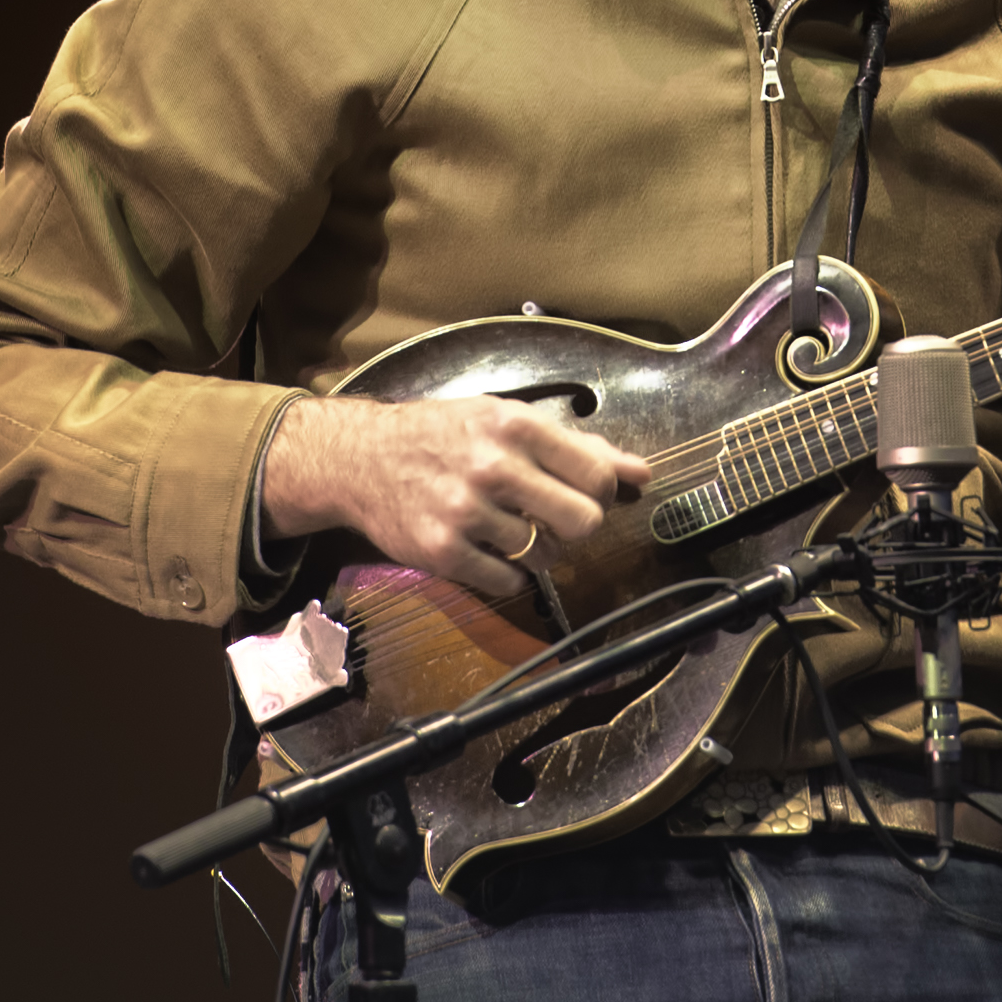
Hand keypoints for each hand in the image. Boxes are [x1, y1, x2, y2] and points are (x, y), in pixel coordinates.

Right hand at [261, 394, 651, 594]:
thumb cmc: (446, 434)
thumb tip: (640, 474)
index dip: (602, 490)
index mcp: (517, 427)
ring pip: (546, 555)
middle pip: (582, 521)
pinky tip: (491, 549)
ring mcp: (466, 512)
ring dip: (541, 550)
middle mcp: (493, 468)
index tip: (585, 491)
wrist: (361, 458)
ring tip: (514, 528)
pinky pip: (506, 581)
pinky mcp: (441, 552)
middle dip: (579, 526)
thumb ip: (578, 447)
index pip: (597, 474)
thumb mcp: (508, 420)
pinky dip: (508, 573)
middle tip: (557, 519)